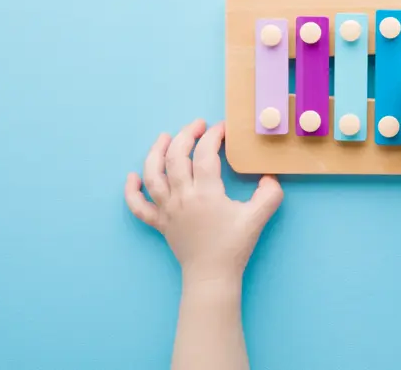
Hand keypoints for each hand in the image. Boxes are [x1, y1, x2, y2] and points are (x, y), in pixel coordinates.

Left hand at [124, 119, 283, 284]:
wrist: (212, 276)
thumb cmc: (234, 246)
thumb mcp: (258, 217)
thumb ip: (269, 193)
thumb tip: (269, 176)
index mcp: (206, 192)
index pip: (206, 154)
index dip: (214, 136)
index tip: (223, 128)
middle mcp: (182, 197)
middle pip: (176, 157)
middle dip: (186, 135)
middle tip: (198, 125)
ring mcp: (167, 210)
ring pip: (152, 175)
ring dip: (156, 152)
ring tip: (165, 137)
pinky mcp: (159, 223)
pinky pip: (138, 206)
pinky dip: (131, 191)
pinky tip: (132, 177)